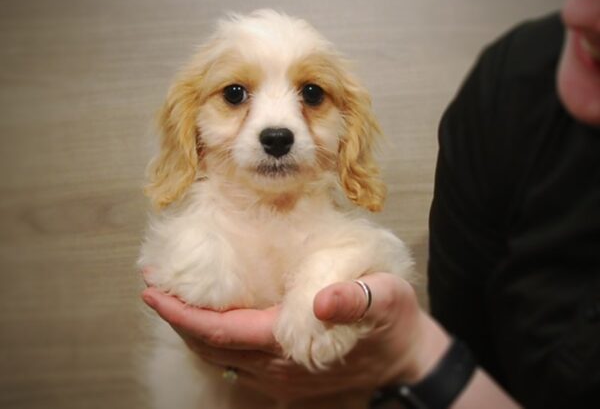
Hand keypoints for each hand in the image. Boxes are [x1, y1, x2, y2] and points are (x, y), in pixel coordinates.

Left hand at [141, 273, 450, 402]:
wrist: (406, 363)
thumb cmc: (394, 325)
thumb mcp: (386, 301)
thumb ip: (357, 299)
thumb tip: (325, 301)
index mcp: (290, 344)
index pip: (221, 333)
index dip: (183, 314)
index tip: (154, 290)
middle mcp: (276, 368)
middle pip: (209, 348)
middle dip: (176, 318)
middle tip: (153, 284)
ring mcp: (278, 379)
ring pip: (219, 358)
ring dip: (190, 329)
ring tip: (171, 299)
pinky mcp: (285, 378)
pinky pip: (235, 362)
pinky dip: (212, 341)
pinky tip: (208, 320)